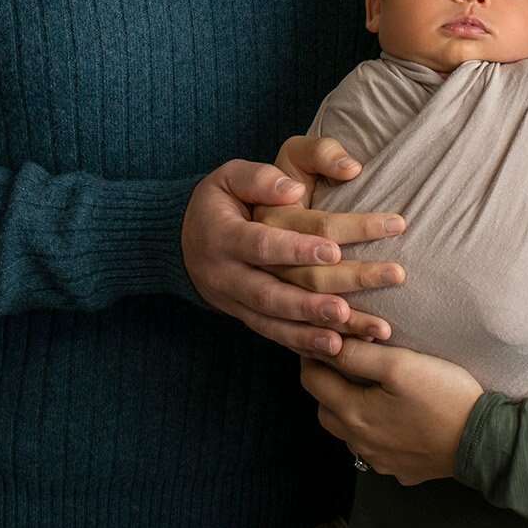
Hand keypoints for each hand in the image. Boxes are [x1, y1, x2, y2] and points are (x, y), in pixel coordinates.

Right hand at [182, 158, 404, 356]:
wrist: (182, 241)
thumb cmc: (217, 201)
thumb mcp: (228, 177)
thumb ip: (260, 179)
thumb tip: (294, 190)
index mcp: (222, 236)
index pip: (261, 245)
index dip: (295, 249)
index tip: (334, 251)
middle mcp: (225, 275)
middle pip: (270, 294)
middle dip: (309, 305)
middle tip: (346, 310)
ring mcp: (233, 302)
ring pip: (272, 323)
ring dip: (309, 333)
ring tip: (343, 340)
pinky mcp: (244, 318)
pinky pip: (273, 335)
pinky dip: (303, 345)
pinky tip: (335, 350)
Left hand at [299, 339, 483, 485]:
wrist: (483, 441)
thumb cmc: (443, 397)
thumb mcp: (400, 365)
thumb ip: (358, 355)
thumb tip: (327, 346)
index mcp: (353, 414)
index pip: (312, 381)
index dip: (312, 356)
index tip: (323, 338)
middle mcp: (359, 443)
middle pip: (325, 409)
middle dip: (326, 383)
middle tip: (342, 360)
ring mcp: (380, 461)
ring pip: (348, 432)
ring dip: (348, 408)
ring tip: (367, 385)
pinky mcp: (401, 469)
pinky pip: (374, 449)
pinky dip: (374, 430)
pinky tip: (392, 416)